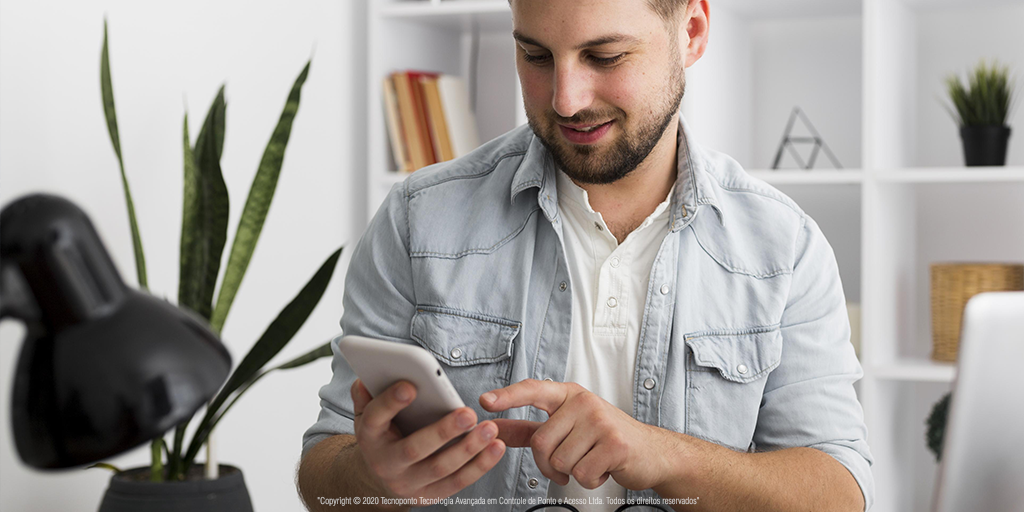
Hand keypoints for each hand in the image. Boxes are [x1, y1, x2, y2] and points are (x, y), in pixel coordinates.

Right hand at [350, 378, 505, 503]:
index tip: (410, 386)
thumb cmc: (381, 435)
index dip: (391, 402)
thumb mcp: (367, 413)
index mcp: (369, 436)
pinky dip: (479, 466)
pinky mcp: (427, 496)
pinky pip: (457, 482)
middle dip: (443, 431)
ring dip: (468, 449)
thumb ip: (368, 394)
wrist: (378, 478)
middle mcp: (385, 463)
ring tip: (490, 429)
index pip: (376, 417)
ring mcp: (407, 483)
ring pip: (440, 468)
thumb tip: (367, 377)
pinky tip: (495, 448)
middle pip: (414, 448)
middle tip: (468, 413)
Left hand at [480, 379, 677, 490]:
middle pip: (541, 443)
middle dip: (549, 464)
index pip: (534, 390)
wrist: (650, 451)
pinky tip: (603, 467)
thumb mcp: (566, 427)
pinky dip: (589, 480)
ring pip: (560, 462)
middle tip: (570, 462)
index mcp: (569, 395)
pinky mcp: (614, 444)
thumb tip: (495, 428)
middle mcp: (583, 402)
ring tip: (590, 460)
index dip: (508, 396)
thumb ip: (529, 429)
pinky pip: (581, 474)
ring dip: (571, 473)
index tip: (485, 401)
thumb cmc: (605, 437)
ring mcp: (600, 421)